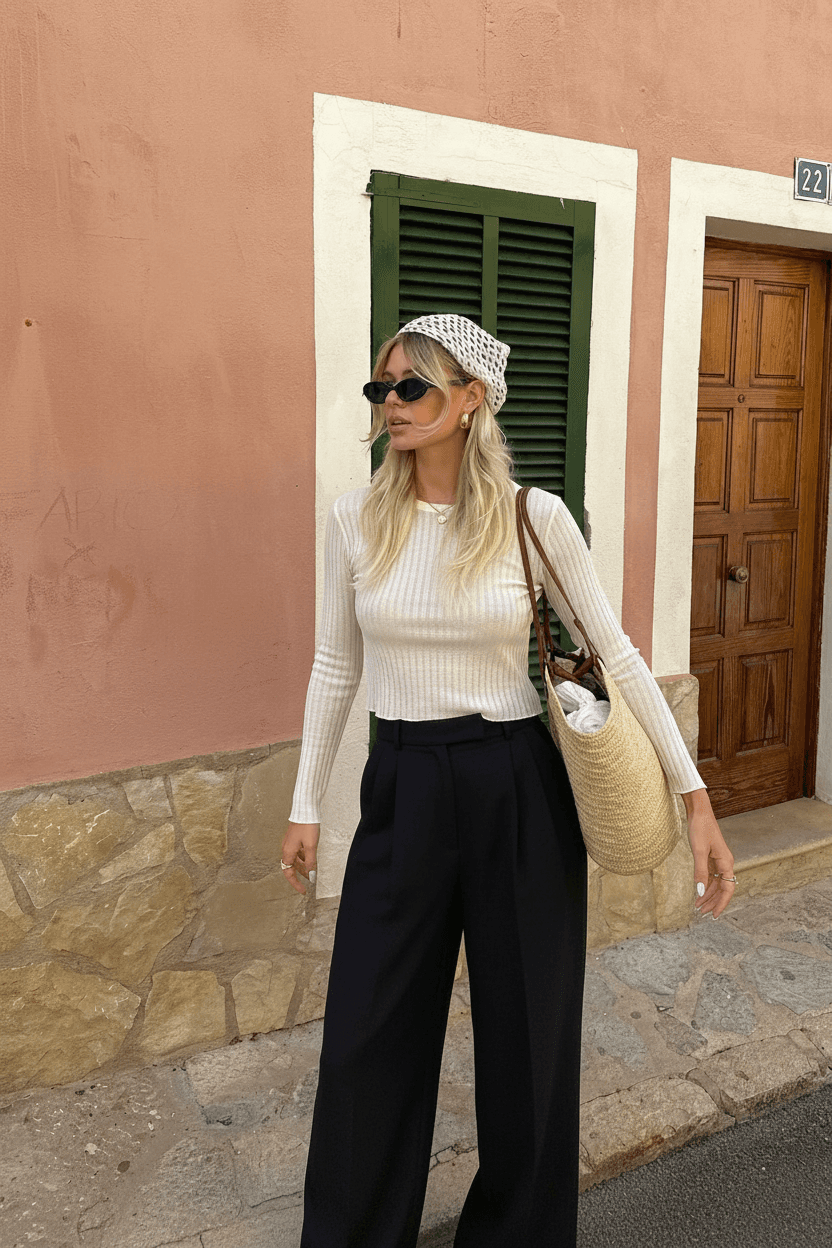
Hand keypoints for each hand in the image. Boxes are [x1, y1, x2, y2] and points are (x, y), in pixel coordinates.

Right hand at [280, 821, 318, 895]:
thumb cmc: (307, 826)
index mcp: (288, 852)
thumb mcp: (311, 846)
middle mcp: (286, 848)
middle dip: (301, 875)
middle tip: (310, 881)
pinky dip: (304, 858)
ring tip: (313, 871)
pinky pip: (298, 852)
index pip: (288, 873)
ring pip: (295, 860)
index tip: (303, 890)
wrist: (305, 809)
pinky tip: (311, 858)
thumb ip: (311, 862)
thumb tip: (311, 875)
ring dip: (303, 866)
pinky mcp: (294, 839)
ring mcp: (290, 843)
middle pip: (292, 867)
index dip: (295, 883)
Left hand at [681, 789, 734, 918]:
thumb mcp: (698, 851)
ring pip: (715, 884)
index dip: (721, 903)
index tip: (714, 915)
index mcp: (726, 862)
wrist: (699, 812)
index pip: (727, 889)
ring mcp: (718, 861)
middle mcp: (725, 863)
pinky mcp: (711, 857)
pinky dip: (704, 885)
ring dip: (707, 895)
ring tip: (697, 906)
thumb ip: (700, 872)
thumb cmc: (700, 828)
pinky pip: (710, 876)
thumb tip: (699, 891)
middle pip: (722, 889)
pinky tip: (698, 892)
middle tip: (702, 913)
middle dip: (713, 902)